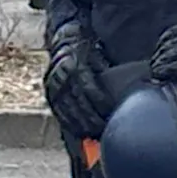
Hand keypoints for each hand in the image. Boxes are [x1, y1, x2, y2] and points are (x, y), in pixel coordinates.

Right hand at [43, 24, 113, 139]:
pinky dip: (69, 124)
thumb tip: (126, 84)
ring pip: (68, 110)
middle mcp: (63, 78)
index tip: (110, 111)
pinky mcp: (49, 94)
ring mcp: (54, 87)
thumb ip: (106, 71)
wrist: (64, 43)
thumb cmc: (87, 51)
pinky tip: (79, 132)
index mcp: (76, 66)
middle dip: (91, 118)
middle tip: (103, 129)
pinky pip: (59, 112)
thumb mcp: (97, 56)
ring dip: (81, 124)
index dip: (100, 101)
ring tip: (93, 134)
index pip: (88, 87)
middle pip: (78, 102)